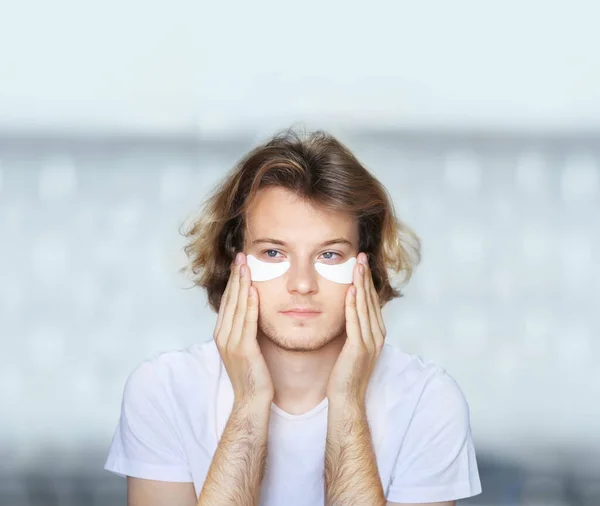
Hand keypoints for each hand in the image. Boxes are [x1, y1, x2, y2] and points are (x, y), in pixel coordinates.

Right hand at [213, 251, 273, 404]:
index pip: (228, 301)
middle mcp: (223, 335)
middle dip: (235, 276)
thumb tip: (253, 311)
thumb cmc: (253, 375)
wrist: (252, 401)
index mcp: (223, 334)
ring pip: (236, 306)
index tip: (239, 263)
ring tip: (245, 264)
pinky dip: (249, 305)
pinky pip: (246, 322)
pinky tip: (252, 290)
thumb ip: (246, 329)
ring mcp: (231, 342)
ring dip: (241, 284)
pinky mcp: (243, 349)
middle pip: (229, 299)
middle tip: (240, 255)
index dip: (233, 280)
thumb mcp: (247, 348)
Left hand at [326, 252, 385, 406]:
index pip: (372, 302)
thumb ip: (354, 330)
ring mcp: (369, 343)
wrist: (347, 400)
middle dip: (365, 277)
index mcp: (376, 334)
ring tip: (357, 266)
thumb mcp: (352, 347)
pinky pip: (356, 322)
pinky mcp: (359, 349)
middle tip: (361, 256)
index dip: (366, 282)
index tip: (360, 264)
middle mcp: (376, 336)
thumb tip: (348, 313)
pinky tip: (351, 290)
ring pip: (365, 307)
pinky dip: (354, 305)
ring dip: (361, 285)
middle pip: (371, 300)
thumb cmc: (346, 375)